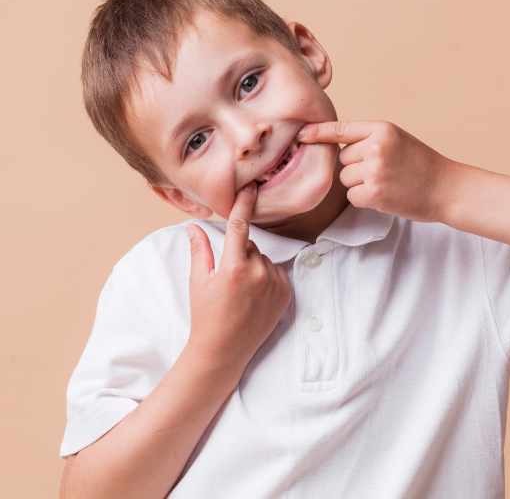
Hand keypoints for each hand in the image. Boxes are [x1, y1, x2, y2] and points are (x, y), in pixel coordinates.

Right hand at [184, 182, 290, 373]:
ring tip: (240, 291)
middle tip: (227, 278)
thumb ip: (200, 249)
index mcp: (233, 267)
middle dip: (239, 253)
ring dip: (253, 266)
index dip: (244, 204)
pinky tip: (254, 296)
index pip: (240, 226)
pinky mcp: (286, 293)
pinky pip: (277, 272)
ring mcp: (274, 284)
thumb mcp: (198, 281)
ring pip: (263, 259)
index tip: (250, 188)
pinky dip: (267, 278)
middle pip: (250, 246)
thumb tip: (193, 225)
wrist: (223, 350)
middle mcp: (257, 273)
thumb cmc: (205, 315)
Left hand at [297, 121, 458, 222]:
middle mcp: (376, 146)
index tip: (301, 134)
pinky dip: (364, 199)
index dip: (319, 132)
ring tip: (386, 182)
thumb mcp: (397, 139)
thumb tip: (335, 145)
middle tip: (383, 171)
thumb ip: (369, 138)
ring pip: (345, 178)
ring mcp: (374, 170)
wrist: (446, 188)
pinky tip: (385, 196)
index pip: (341, 129)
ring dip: (359, 184)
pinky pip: (352, 195)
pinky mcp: (374, 193)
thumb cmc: (421, 165)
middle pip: (342, 158)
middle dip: (355, 167)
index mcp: (382, 129)